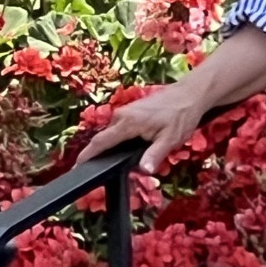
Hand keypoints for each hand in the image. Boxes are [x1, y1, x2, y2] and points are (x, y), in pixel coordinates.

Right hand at [76, 81, 207, 176]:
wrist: (189, 94)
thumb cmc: (181, 116)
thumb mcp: (170, 139)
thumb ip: (155, 155)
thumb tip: (143, 170)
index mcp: (128, 123)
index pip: (101, 141)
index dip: (87, 155)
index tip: (77, 166)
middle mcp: (122, 115)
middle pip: (104, 138)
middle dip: (98, 154)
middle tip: (95, 172)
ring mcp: (126, 112)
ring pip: (112, 134)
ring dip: (111, 147)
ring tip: (111, 163)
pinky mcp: (131, 112)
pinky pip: (118, 129)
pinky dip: (118, 140)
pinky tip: (126, 149)